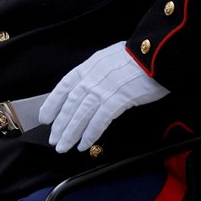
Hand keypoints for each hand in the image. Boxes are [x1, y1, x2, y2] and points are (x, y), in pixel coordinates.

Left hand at [42, 42, 168, 152]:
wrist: (155, 54)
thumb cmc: (138, 57)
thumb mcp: (109, 59)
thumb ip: (97, 73)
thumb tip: (91, 86)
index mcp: (88, 67)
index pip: (63, 87)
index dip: (52, 104)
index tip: (45, 118)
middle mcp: (91, 78)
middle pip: (69, 105)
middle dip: (60, 125)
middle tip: (54, 140)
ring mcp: (102, 90)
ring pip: (80, 115)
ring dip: (70, 133)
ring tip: (64, 146)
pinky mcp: (116, 100)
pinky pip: (98, 121)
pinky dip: (90, 134)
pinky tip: (84, 144)